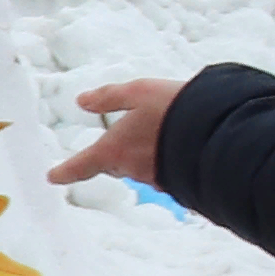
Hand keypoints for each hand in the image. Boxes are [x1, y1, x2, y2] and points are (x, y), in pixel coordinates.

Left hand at [51, 75, 182, 189]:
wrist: (222, 133)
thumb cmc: (176, 109)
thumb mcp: (140, 91)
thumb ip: (110, 97)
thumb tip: (82, 101)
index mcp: (114, 150)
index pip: (82, 165)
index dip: (66, 171)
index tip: (52, 177)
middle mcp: (132, 169)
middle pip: (115, 164)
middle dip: (114, 155)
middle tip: (125, 136)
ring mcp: (157, 180)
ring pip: (142, 167)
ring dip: (146, 154)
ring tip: (163, 132)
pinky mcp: (181, 184)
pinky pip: (167, 172)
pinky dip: (168, 160)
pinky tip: (182, 145)